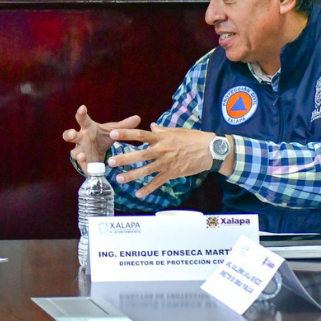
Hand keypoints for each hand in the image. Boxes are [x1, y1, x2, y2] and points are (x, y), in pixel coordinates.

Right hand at [62, 105, 140, 167]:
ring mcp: (79, 150)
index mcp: (87, 128)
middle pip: (69, 135)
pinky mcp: (83, 162)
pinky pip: (82, 165)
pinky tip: (90, 171)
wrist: (98, 150)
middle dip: (70, 134)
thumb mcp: (113, 131)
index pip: (82, 119)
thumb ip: (123, 126)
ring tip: (82, 156)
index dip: (81, 113)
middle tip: (73, 133)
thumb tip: (138, 118)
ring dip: (77, 154)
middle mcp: (80, 138)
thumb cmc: (102, 137)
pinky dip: (86, 168)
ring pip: (73, 152)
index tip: (83, 107)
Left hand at [105, 125, 227, 198]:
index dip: (126, 134)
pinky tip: (139, 194)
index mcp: (162, 138)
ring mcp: (167, 163)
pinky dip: (148, 189)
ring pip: (146, 170)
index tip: (112, 134)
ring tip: (120, 179)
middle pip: (140, 155)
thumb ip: (162, 130)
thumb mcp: (176, 131)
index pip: (140, 135)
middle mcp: (162, 150)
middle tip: (110, 162)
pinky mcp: (172, 173)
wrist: (210, 150)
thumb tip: (152, 126)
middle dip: (124, 158)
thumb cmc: (194, 138)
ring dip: (132, 175)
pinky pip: (158, 182)